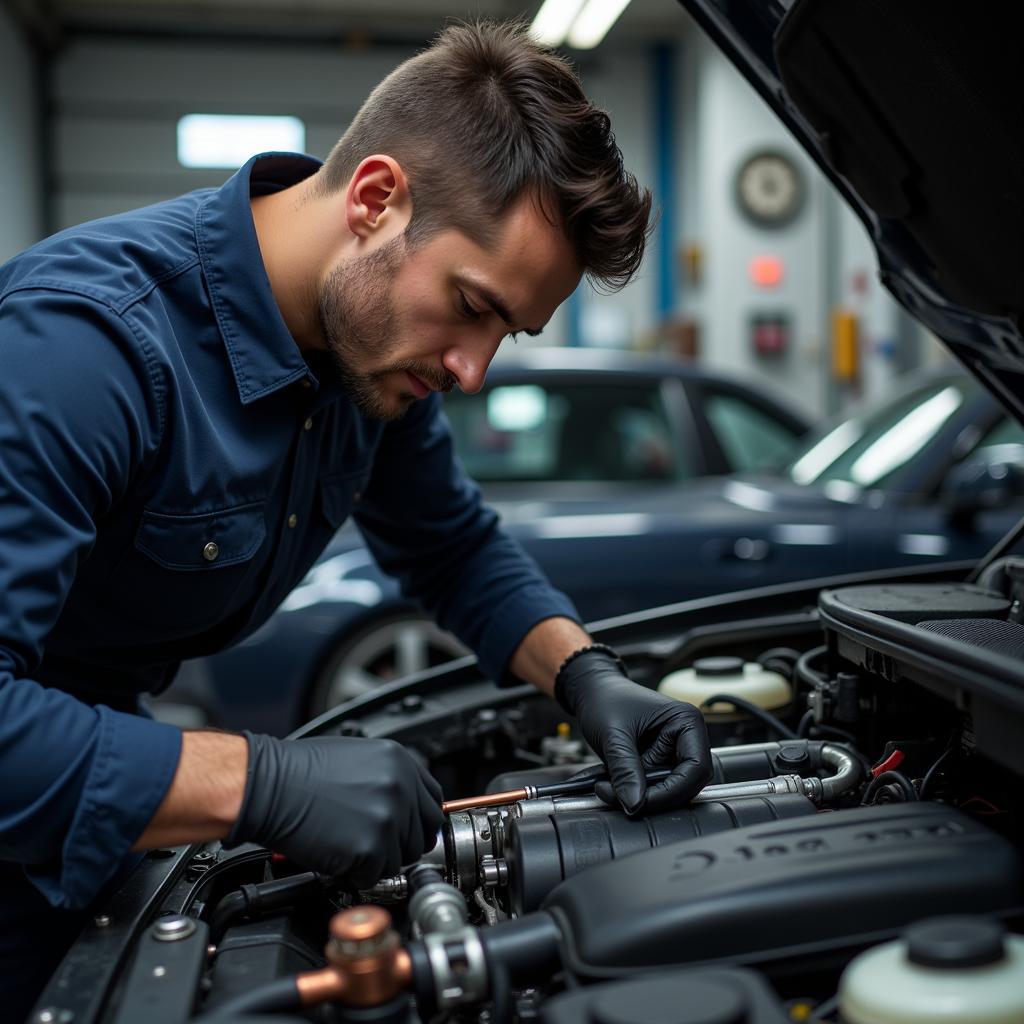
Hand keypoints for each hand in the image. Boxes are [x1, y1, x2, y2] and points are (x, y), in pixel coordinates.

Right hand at [226, 734, 443, 886]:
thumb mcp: (358, 756)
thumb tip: (404, 803)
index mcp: (400, 762)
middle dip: (401, 844)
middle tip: (376, 845)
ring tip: (350, 845)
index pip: (432, 802)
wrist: (267, 784)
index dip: (417, 821)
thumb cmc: (300, 770)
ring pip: (401, 858)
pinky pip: (375, 875)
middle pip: (423, 834)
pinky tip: (339, 856)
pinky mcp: (369, 849)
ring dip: (378, 860)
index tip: (407, 830)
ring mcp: (387, 819)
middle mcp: (401, 788)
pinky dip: (358, 874)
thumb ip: (389, 778)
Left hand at [556, 648, 710, 814]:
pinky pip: (653, 787)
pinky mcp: (658, 762)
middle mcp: (685, 738)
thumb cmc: (605, 699)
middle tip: (622, 800)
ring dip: (640, 797)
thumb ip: (625, 769)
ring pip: (668, 790)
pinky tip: (612, 785)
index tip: (641, 802)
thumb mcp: (613, 734)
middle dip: (653, 797)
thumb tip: (634, 804)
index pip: (696, 767)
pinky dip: (633, 792)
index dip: (672, 790)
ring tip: (608, 788)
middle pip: (686, 784)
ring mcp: (672, 752)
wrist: (591, 692)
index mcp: (686, 721)